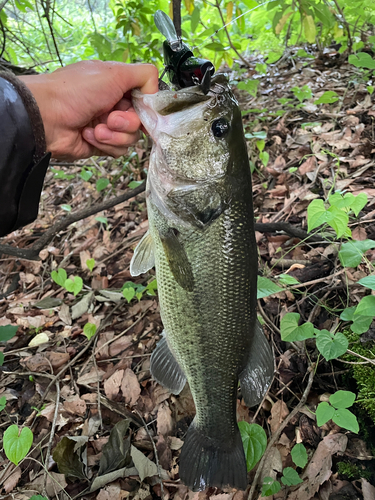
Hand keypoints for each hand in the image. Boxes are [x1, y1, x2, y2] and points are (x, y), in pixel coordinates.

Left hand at [19, 60, 158, 159]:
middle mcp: (114, 105)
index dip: (147, 106)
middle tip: (110, 118)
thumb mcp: (114, 72)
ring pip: (131, 139)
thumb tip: (157, 88)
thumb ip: (143, 75)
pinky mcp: (101, 145)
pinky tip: (88, 135)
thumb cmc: (76, 91)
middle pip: (141, 122)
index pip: (146, 98)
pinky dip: (105, 144)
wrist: (47, 118)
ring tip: (96, 128)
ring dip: (115, 135)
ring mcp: (108, 126)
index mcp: (117, 85)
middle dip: (127, 122)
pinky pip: (118, 150)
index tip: (142, 108)